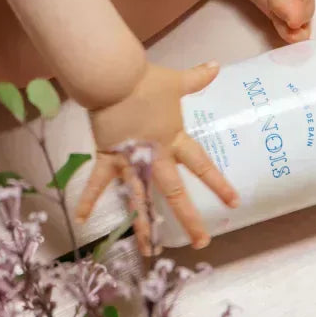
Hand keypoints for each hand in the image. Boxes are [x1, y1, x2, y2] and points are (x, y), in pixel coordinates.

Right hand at [75, 61, 238, 251]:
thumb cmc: (146, 81)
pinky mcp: (108, 156)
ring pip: (139, 198)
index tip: (233, 201)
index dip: (217, 183)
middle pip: (174, 192)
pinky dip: (89, 198)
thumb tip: (217, 65)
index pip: (201, 165)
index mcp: (173, 139)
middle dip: (188, 218)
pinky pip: (98, 181)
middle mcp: (155, 155)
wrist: (116, 78)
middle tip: (201, 242)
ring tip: (149, 251)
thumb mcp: (176, 81)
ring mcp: (130, 159)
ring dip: (144, 225)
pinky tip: (82, 219)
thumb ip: (197, 77)